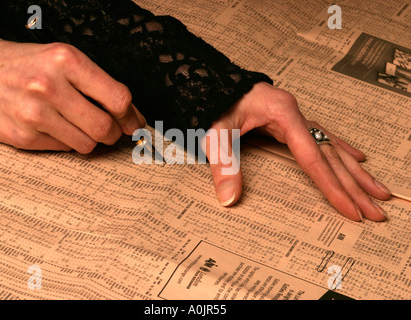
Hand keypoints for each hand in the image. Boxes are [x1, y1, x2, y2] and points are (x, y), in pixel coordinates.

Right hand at [0, 40, 144, 152]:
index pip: (117, 98)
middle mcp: (50, 86)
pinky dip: (67, 141)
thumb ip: (93, 82)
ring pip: (87, 143)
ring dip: (90, 139)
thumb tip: (128, 112)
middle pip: (105, 126)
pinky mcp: (24, 137)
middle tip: (110, 129)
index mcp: (65, 60)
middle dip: (113, 132)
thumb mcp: (56, 58)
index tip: (133, 121)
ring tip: (77, 125)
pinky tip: (55, 127)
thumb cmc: (14, 65)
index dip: (131, 115)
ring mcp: (35, 114)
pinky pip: (64, 148)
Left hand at [205, 82, 390, 221]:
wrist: (212, 81)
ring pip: (333, 147)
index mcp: (283, 114)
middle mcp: (296, 115)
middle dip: (354, 185)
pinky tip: (356, 160)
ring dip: (355, 172)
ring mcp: (295, 117)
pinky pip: (323, 138)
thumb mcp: (215, 132)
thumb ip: (223, 163)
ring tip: (377, 191)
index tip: (349, 208)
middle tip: (376, 210)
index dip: (331, 186)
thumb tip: (229, 197)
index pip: (313, 158)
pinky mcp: (290, 121)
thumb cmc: (215, 103)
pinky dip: (341, 151)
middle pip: (331, 155)